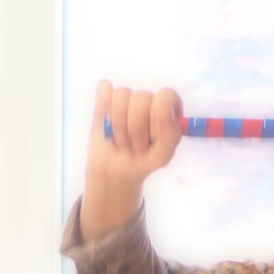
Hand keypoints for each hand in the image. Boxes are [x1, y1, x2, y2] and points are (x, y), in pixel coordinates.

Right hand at [80, 80, 182, 240]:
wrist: (114, 180)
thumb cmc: (142, 167)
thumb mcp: (162, 156)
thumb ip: (170, 133)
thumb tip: (162, 104)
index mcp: (163, 109)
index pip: (165, 96)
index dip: (157, 118)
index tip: (152, 139)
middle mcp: (145, 102)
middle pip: (141, 97)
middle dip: (137, 127)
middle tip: (135, 146)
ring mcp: (123, 103)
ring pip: (122, 96)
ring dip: (120, 125)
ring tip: (121, 142)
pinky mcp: (103, 108)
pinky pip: (105, 93)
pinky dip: (105, 101)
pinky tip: (106, 118)